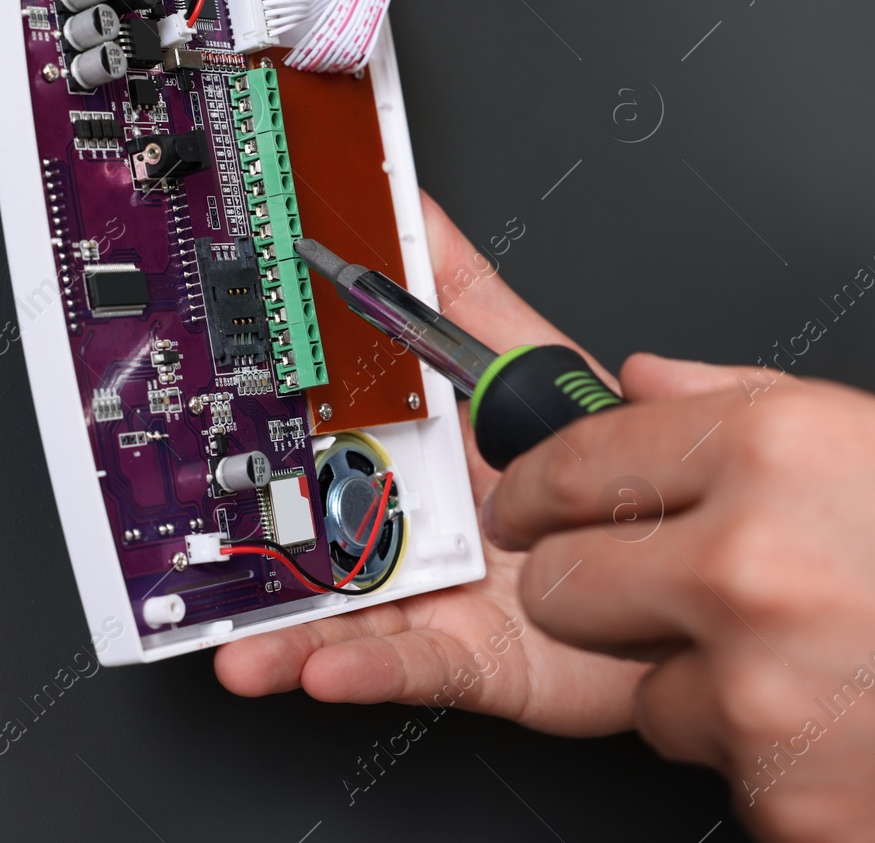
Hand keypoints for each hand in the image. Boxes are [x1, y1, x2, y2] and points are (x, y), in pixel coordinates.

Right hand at [214, 192, 647, 735]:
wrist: (679, 567)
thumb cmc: (605, 472)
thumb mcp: (532, 364)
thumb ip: (466, 294)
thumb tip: (410, 204)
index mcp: (412, 452)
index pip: (319, 429)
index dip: (262, 414)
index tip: (205, 397)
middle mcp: (409, 526)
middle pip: (309, 531)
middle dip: (247, 542)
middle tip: (194, 541)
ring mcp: (430, 595)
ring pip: (339, 614)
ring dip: (281, 630)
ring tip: (236, 639)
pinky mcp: (466, 659)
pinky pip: (407, 667)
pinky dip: (363, 670)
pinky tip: (321, 665)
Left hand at [487, 356, 874, 840]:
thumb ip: (751, 404)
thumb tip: (644, 379)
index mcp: (775, 451)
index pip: (578, 462)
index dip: (540, 486)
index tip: (527, 504)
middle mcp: (748, 570)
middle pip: (565, 588)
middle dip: (598, 588)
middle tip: (665, 591)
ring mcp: (762, 703)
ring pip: (647, 696)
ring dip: (703, 685)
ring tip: (831, 669)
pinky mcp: (788, 813)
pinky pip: (724, 778)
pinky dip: (772, 762)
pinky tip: (870, 733)